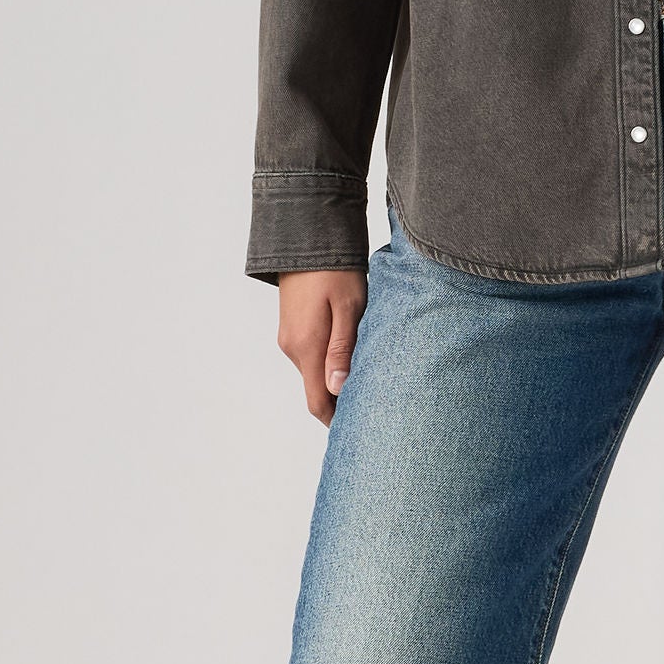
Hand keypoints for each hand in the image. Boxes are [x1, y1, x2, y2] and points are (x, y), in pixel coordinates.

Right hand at [276, 269, 368, 424]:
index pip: (317, 401)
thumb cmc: (334, 268)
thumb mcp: (348, 305)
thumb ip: (342, 348)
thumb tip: (337, 389)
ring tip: (369, 375)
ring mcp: (289, 337)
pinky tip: (351, 351)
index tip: (358, 429)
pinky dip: (329, 360)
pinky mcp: (293, 326)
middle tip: (374, 403)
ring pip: (314, 370)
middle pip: (316, 389)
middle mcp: (292, 347)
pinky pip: (311, 354)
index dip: (336, 420)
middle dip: (340, 400)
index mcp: (306, 346)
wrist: (306, 234)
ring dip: (336, 377)